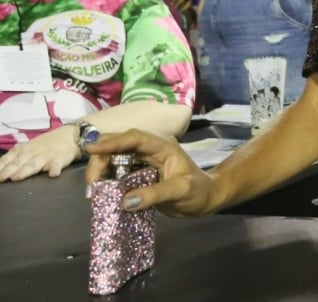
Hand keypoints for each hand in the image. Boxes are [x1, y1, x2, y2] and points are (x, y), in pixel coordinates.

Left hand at [0, 126, 80, 180]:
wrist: (68, 136)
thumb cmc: (44, 145)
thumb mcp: (26, 148)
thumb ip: (13, 158)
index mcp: (22, 151)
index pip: (7, 159)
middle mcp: (31, 154)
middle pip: (18, 164)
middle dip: (8, 171)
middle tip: (0, 179)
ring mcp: (45, 156)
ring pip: (33, 165)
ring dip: (24, 171)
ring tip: (16, 177)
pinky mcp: (60, 159)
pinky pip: (57, 165)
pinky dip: (55, 169)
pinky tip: (53, 174)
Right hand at [86, 130, 215, 216]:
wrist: (205, 198)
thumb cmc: (198, 191)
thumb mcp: (181, 191)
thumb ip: (156, 194)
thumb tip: (126, 201)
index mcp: (163, 146)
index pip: (134, 138)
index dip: (112, 142)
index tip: (91, 148)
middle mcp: (150, 150)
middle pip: (118, 145)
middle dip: (101, 159)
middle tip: (93, 184)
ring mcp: (143, 161)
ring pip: (114, 159)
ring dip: (101, 171)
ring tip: (95, 191)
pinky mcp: (138, 174)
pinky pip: (117, 173)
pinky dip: (107, 181)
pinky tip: (102, 193)